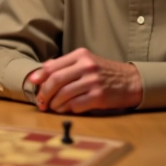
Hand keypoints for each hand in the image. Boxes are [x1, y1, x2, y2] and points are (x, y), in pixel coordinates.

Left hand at [26, 47, 142, 112]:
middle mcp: (87, 66)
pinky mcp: (99, 96)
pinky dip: (67, 109)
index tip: (33, 85)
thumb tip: (41, 72)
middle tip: (41, 102)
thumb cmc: (105, 73)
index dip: (39, 77)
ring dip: (55, 104)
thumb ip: (66, 65)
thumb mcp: (87, 62)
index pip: (52, 66)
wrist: (132, 81)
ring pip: (63, 94)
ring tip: (54, 107)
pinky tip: (67, 109)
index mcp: (81, 55)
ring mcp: (93, 81)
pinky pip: (75, 105)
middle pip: (55, 80)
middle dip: (44, 93)